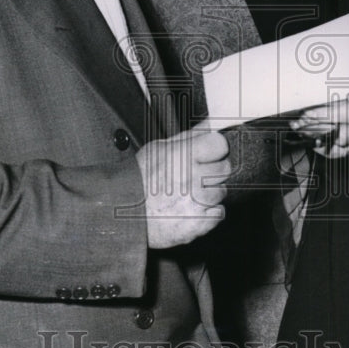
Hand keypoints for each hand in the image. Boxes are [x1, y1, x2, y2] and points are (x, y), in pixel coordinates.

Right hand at [136, 127, 230, 248]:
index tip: (209, 153)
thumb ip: (189, 136)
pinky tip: (192, 209)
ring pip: (222, 192)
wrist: (124, 213)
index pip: (220, 144)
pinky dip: (209, 214)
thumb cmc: (138, 180)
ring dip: (210, 193)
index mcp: (184, 155)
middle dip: (213, 171)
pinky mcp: (198, 223)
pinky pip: (219, 213)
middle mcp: (193, 177)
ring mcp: (197, 202)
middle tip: (196, 175)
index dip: (215, 149)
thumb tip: (210, 124)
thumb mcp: (159, 148)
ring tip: (189, 194)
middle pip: (224, 168)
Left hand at [290, 75, 348, 160]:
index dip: (326, 114)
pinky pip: (343, 156)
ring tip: (301, 132)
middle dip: (317, 129)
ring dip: (318, 140)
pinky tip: (314, 142)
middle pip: (342, 132)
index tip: (307, 112)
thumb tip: (324, 75)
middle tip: (298, 124)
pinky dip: (326, 150)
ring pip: (341, 147)